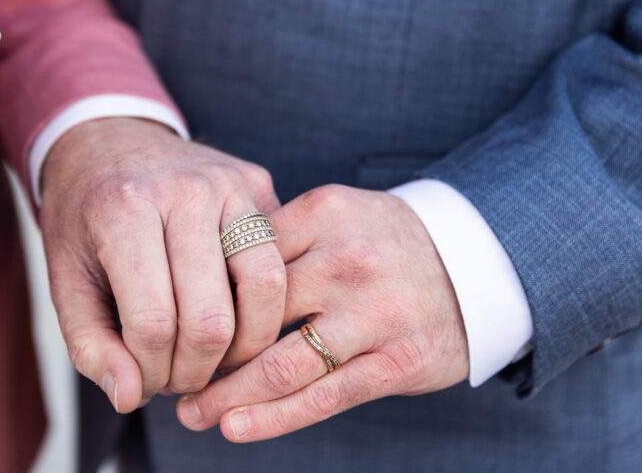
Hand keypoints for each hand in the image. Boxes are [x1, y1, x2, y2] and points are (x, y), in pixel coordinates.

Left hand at [40, 117, 285, 411]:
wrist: (109, 138)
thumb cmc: (83, 219)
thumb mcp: (65, 278)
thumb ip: (89, 344)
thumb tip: (129, 397)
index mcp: (124, 209)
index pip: (153, 322)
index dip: (149, 372)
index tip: (140, 380)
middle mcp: (184, 190)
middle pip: (211, 319)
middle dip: (194, 371)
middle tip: (176, 378)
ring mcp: (230, 183)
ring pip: (264, 292)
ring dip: (243, 348)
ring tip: (212, 359)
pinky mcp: (259, 183)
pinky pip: (278, 263)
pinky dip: (260, 308)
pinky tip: (231, 318)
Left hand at [177, 185, 467, 440]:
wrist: (476, 263)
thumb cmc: (381, 242)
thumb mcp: (333, 216)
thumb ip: (274, 238)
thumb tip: (195, 276)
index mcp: (322, 213)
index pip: (237, 256)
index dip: (196, 292)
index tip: (166, 318)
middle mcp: (347, 259)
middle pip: (252, 313)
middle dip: (203, 350)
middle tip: (165, 372)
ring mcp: (375, 312)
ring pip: (280, 364)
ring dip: (226, 396)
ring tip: (191, 412)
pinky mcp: (398, 361)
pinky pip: (323, 397)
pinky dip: (272, 418)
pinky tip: (234, 427)